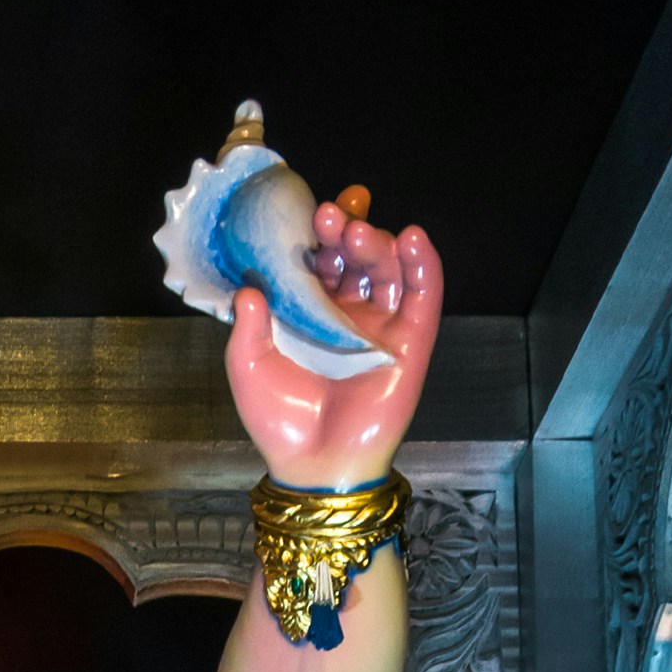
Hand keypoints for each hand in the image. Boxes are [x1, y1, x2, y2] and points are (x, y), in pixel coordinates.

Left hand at [225, 195, 441, 489]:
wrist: (313, 463)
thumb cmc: (281, 418)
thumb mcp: (249, 366)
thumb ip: (248, 326)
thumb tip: (247, 287)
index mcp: (313, 312)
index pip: (323, 259)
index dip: (321, 232)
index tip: (312, 208)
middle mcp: (350, 312)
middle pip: (356, 257)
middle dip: (346, 231)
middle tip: (330, 217)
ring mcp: (383, 325)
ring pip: (389, 269)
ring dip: (377, 242)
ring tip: (359, 232)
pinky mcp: (412, 341)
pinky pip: (424, 295)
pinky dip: (423, 263)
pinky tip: (412, 238)